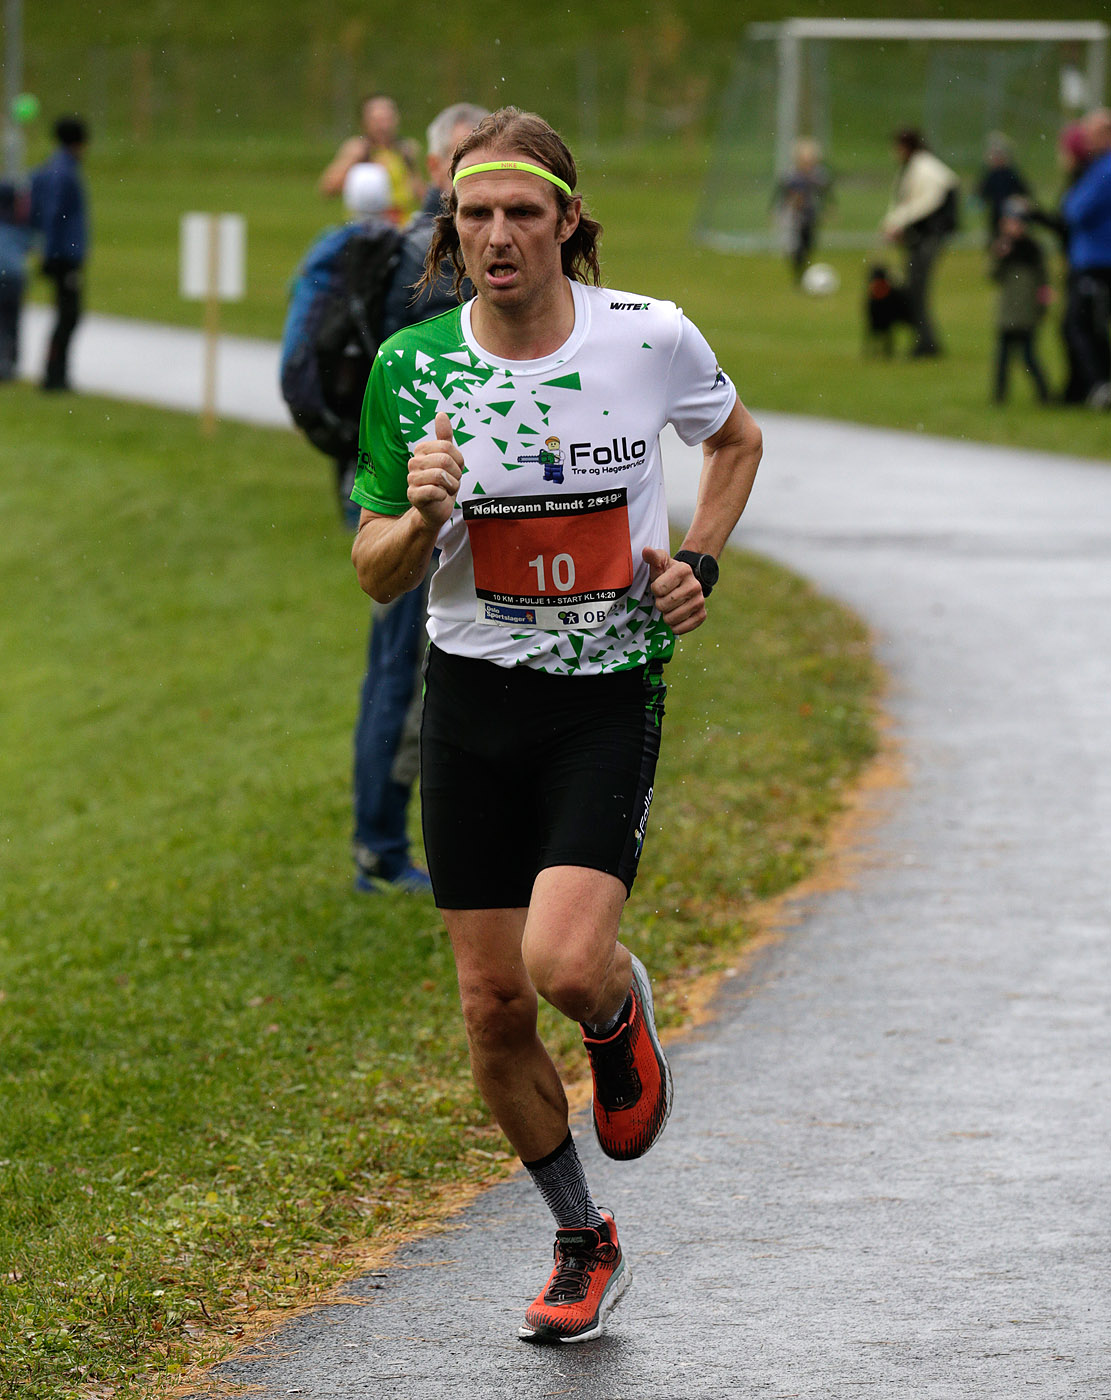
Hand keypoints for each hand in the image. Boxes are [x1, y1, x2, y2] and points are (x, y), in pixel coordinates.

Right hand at [407, 412, 463, 530]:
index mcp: (421, 450)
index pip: (448, 447)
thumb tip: (441, 414)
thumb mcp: (449, 458)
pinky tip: (440, 497)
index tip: (454, 470)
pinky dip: (443, 495)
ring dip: (451, 486)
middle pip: (445, 460)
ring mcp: (411, 479)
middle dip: (456, 474)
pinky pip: (434, 490)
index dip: (458, 461)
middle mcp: (413, 462)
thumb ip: (445, 437)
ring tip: (447, 490)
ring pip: (440, 475)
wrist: (437, 508)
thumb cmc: (444, 483)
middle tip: (451, 482)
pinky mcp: (413, 495)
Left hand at [642, 546, 706, 635]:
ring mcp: (700, 601)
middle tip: (665, 597)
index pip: (657, 589)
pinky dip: (674, 626)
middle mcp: (695, 585)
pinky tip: (675, 617)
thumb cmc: (666, 574)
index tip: (660, 585)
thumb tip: (646, 551)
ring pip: (670, 619)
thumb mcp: (660, 562)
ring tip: (670, 606)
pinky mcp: (701, 615)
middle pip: (663, 605)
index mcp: (684, 570)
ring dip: (665, 615)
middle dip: (659, 603)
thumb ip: (653, 557)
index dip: (655, 589)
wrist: (684, 584)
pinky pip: (680, 629)